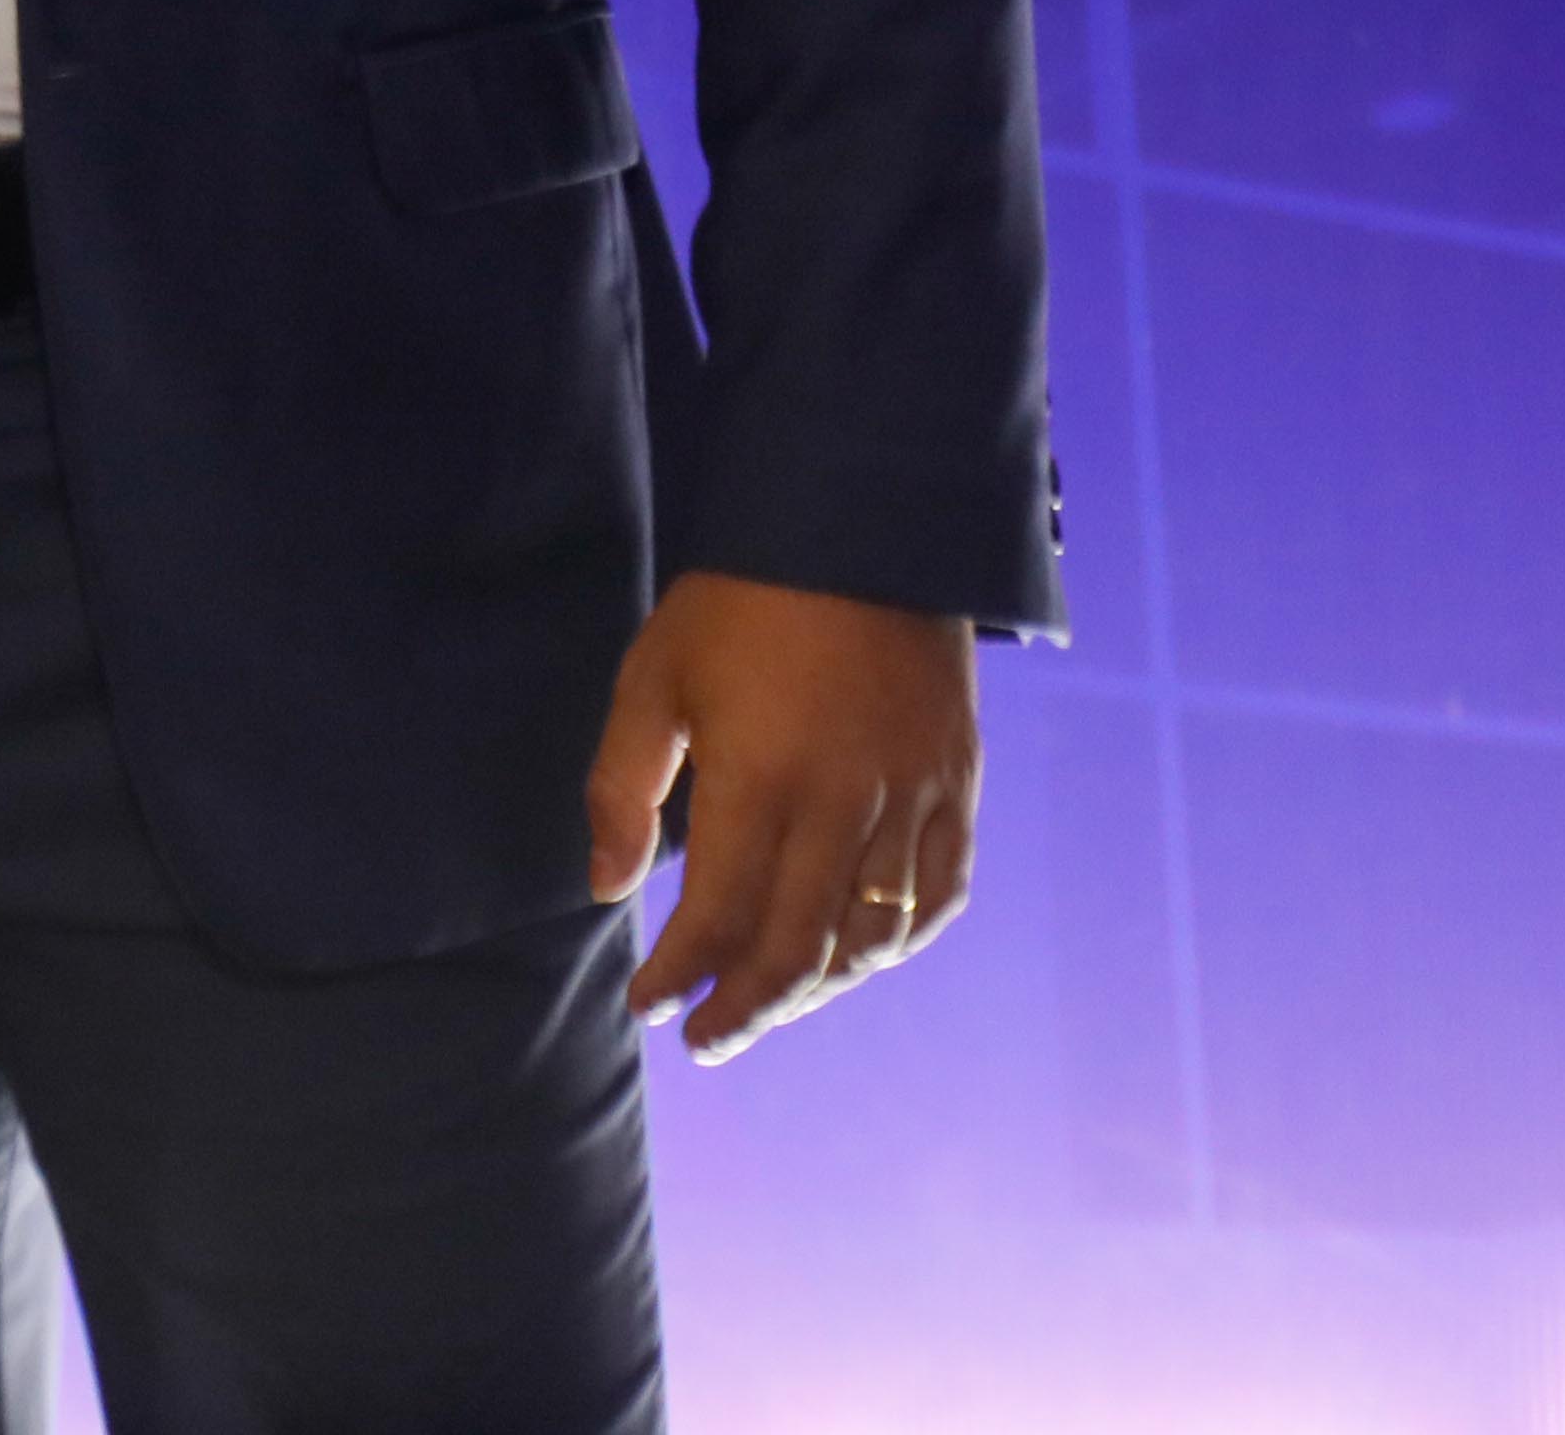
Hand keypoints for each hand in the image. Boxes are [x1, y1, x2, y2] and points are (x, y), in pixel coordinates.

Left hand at [585, 569, 977, 1060]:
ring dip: (816, 989)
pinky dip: (896, 944)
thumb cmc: (740, 603)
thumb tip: (608, 889)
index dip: (680, 978)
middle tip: (705, 1038)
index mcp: (762, 781)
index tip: (647, 1006)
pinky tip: (856, 958)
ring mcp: (913, 799)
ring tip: (767, 1003)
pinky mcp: (956, 785)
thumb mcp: (654, 676)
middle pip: (799, 951)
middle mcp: (846, 806)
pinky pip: (938, 897)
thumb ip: (622, 788)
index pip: (720, 919)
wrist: (864, 525)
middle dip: (744, 1008)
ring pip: (870, 938)